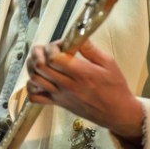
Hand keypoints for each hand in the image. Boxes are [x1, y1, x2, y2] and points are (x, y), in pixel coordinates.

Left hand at [25, 38, 143, 142]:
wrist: (117, 113)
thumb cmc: (115, 88)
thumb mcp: (109, 63)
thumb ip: (91, 49)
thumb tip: (77, 35)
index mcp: (81, 73)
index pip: (54, 58)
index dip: (52, 47)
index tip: (60, 44)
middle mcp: (68, 85)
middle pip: (40, 66)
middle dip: (38, 52)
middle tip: (46, 49)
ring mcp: (61, 96)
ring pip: (34, 79)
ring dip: (33, 66)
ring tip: (41, 59)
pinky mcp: (58, 104)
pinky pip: (35, 97)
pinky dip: (32, 86)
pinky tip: (40, 78)